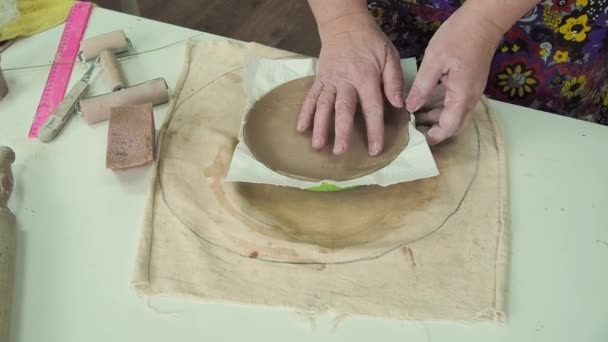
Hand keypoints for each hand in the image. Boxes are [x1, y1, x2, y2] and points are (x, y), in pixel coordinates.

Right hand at [297, 13, 404, 155]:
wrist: (344, 24)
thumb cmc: (371, 42)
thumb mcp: (390, 56)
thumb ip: (394, 81)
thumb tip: (399, 105)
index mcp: (366, 77)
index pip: (372, 107)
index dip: (374, 129)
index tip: (374, 149)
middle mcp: (346, 81)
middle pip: (343, 109)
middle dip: (340, 131)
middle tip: (339, 152)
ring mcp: (330, 81)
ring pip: (323, 106)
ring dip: (319, 126)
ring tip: (317, 146)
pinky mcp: (319, 79)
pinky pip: (311, 97)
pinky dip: (305, 113)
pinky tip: (301, 129)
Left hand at [406, 6, 502, 145]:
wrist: (484, 20)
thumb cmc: (459, 37)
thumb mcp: (433, 61)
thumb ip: (422, 87)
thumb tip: (410, 108)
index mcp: (462, 95)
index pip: (449, 127)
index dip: (433, 136)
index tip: (416, 139)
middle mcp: (470, 97)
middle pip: (455, 125)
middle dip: (435, 131)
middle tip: (414, 130)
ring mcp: (472, 90)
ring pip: (455, 114)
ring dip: (437, 118)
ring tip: (414, 117)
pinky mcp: (470, 82)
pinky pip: (456, 102)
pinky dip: (441, 106)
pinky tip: (425, 101)